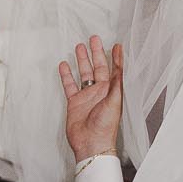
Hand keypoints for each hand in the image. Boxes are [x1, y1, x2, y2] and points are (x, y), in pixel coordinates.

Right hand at [59, 35, 124, 162]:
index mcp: (111, 90)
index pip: (114, 69)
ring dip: (81, 60)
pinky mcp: (74, 102)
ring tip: (78, 46)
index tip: (116, 44)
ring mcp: (86, 96)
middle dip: (96, 53)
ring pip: (83, 73)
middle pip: (97, 67)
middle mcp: (99, 91)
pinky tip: (64, 65)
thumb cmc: (105, 126)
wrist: (91, 143)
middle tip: (93, 38)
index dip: (115, 57)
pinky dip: (66, 75)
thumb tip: (119, 63)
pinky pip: (70, 85)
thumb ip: (116, 82)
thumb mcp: (114, 101)